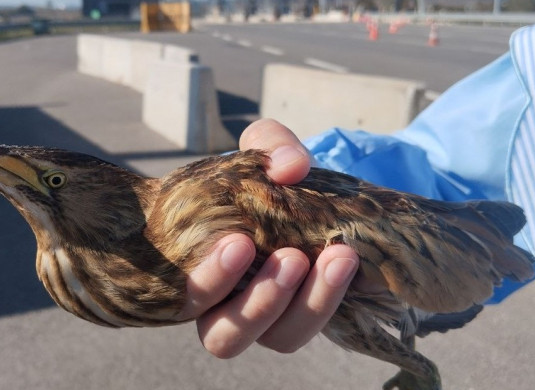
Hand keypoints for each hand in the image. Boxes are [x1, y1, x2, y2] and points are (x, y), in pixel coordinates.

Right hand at [177, 119, 360, 357]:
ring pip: (280, 340)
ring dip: (310, 304)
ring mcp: (269, 319)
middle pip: (224, 337)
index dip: (208, 281)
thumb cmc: (268, 176)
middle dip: (259, 303)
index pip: (184, 297)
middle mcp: (224, 305)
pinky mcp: (307, 318)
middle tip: (293, 257)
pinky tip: (351, 263)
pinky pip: (317, 328)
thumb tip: (291, 169)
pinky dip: (334, 298)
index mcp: (197, 267)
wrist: (314, 194)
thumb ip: (272, 146)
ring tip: (339, 256)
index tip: (239, 243)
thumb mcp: (267, 149)